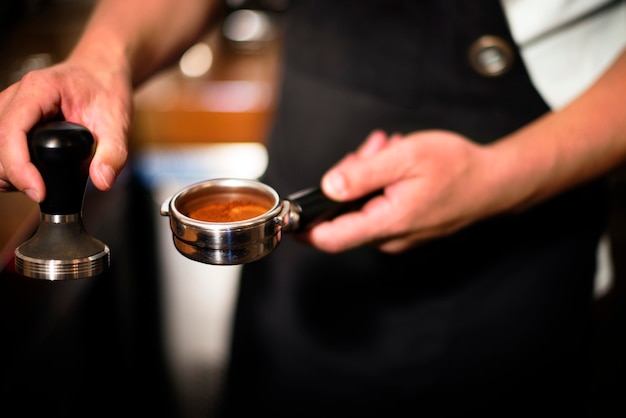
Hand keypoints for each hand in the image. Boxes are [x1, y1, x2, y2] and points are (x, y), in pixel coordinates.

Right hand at [0, 58, 132, 201]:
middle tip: (42, 191)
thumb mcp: (118, 122)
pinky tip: (31, 175)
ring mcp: (10, 108)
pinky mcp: (11, 120)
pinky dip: (10, 167)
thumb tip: (102, 181)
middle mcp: (16, 96)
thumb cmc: (107, 91)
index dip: (19, 165)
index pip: (12, 130)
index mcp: (39, 89)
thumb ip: (113, 153)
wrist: (101, 75)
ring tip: (38, 184)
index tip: (38, 191)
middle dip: (14, 174)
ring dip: (9, 172)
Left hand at [300, 129, 502, 253]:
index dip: (304, 229)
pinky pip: (379, 206)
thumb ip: (362, 174)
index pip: (331, 239)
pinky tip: (396, 163)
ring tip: (390, 150)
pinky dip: (381, 183)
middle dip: (349, 178)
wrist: (497, 183)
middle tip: (373, 150)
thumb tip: (328, 187)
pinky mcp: (406, 227)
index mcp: (387, 222)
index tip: (288, 215)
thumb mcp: (406, 158)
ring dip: (368, 175)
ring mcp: (399, 234)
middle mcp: (390, 236)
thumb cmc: (458, 168)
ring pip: (363, 206)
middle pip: (346, 213)